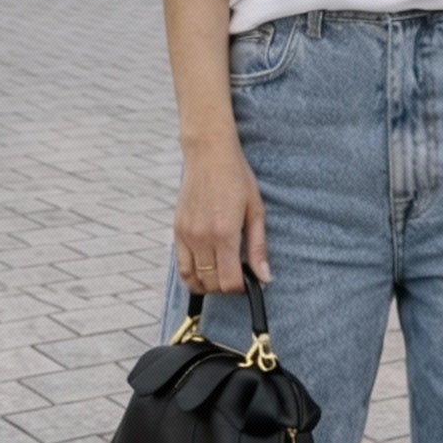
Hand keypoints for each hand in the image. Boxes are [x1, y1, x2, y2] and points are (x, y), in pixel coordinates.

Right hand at [174, 140, 269, 295]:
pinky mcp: (176, 230)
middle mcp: (202, 238)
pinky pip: (180, 265)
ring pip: (192, 279)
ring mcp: (186, 235)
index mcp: (225, 234)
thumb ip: (258, 248)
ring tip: (221, 274)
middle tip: (237, 275)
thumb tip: (265, 278)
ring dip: (207, 284)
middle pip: (211, 283)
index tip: (248, 281)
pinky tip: (205, 268)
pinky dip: (192, 274)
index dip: (241, 287)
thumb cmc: (237, 179)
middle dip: (226, 287)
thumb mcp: (255, 211)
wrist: (209, 155)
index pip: (229, 281)